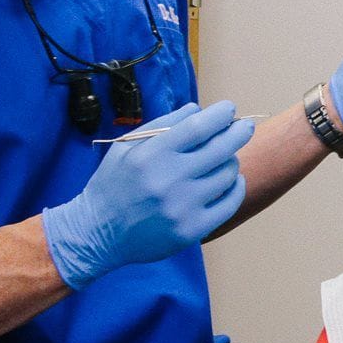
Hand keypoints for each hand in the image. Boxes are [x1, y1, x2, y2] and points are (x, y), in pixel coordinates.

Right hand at [39, 102, 254, 286]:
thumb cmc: (112, 185)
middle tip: (245, 126)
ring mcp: (183, 207)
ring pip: (227, 174)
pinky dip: (235, 187)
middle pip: (220, 149)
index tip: (229, 109)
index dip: (219, 115)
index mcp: (151, 155)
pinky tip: (231, 180)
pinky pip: (229, 203)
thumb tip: (196, 110)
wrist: (97, 233)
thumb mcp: (125, 147)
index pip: (198, 127)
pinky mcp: (192, 229)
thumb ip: (161, 125)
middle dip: (238, 132)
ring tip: (225, 158)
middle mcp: (169, 180)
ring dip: (231, 161)